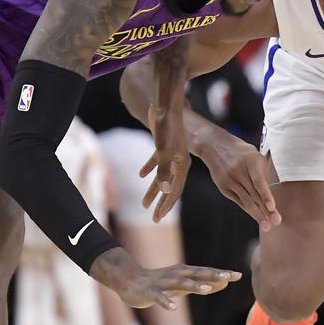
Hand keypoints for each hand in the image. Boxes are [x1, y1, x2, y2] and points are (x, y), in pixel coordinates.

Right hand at [89, 247, 240, 308]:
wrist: (129, 281)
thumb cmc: (159, 283)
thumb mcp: (182, 284)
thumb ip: (201, 284)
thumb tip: (221, 284)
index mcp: (184, 273)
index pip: (206, 272)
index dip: (221, 274)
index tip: (238, 275)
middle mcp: (176, 275)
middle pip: (196, 275)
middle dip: (212, 276)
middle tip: (228, 277)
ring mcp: (163, 283)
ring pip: (180, 284)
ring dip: (193, 286)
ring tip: (206, 289)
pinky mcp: (150, 292)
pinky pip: (159, 297)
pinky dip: (166, 301)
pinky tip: (173, 307)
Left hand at [140, 104, 190, 222]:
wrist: (165, 106)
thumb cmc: (166, 129)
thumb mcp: (163, 152)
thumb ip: (164, 172)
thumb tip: (166, 192)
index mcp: (182, 165)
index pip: (175, 191)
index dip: (166, 205)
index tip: (158, 218)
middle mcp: (179, 162)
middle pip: (169, 187)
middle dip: (160, 203)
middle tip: (153, 218)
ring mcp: (171, 154)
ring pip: (162, 177)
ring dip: (153, 190)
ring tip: (144, 203)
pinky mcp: (163, 146)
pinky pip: (156, 162)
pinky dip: (149, 169)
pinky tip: (141, 175)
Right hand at [198, 134, 280, 231]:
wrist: (214, 146)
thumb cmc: (241, 152)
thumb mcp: (254, 155)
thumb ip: (263, 171)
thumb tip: (273, 190)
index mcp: (250, 161)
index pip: (259, 181)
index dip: (265, 195)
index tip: (272, 207)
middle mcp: (239, 171)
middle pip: (254, 194)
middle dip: (265, 210)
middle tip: (276, 222)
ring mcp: (230, 180)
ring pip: (246, 201)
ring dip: (257, 215)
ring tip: (267, 226)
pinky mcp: (223, 187)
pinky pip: (238, 201)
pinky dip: (248, 209)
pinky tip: (256, 217)